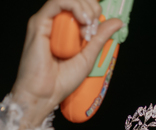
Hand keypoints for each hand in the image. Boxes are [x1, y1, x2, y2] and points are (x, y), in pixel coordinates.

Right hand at [10, 0, 124, 128]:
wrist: (44, 95)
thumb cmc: (60, 82)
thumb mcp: (88, 56)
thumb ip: (100, 37)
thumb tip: (117, 21)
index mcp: (64, 30)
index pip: (81, 6)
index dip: (94, 9)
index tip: (99, 27)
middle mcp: (54, 22)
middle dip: (91, 7)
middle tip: (94, 26)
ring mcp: (45, 21)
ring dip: (85, 8)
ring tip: (88, 26)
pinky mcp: (38, 23)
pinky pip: (57, 2)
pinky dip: (74, 6)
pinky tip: (83, 21)